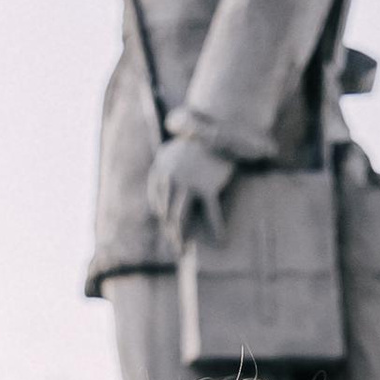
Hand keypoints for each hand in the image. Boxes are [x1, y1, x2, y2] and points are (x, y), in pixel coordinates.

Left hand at [146, 131, 237, 249]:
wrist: (218, 129)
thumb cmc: (198, 143)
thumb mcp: (172, 153)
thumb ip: (164, 170)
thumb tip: (160, 193)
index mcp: (161, 171)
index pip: (158, 202)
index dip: (164, 219)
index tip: (170, 230)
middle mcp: (171, 179)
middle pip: (167, 214)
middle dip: (171, 234)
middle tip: (177, 248)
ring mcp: (189, 184)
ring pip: (180, 217)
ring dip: (181, 237)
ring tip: (185, 251)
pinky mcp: (208, 187)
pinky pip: (212, 213)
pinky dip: (217, 228)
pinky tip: (221, 242)